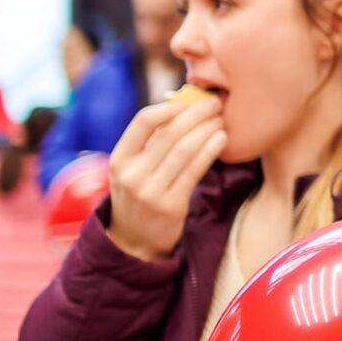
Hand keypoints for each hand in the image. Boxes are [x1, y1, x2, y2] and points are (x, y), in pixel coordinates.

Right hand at [105, 96, 224, 261]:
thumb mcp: (133, 169)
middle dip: (195, 114)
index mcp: (119, 159)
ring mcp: (149, 192)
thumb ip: (150, 142)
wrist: (135, 241)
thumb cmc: (141, 194)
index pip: (144, 121)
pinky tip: (222, 139)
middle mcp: (131, 175)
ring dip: (206, 130)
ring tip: (221, 120)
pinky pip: (194, 171)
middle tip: (215, 103)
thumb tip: (183, 105)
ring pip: (183, 151)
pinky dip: (210, 151)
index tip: (192, 100)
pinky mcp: (170, 206)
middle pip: (168, 133)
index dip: (171, 106)